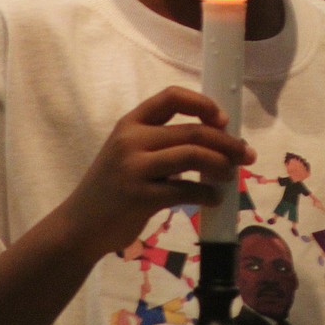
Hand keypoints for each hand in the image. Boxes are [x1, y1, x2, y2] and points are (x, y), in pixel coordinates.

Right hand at [57, 87, 255, 263]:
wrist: (77, 227)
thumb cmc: (110, 188)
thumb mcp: (127, 153)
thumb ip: (159, 142)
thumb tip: (215, 139)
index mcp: (130, 123)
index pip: (171, 97)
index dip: (203, 104)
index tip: (223, 119)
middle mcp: (131, 140)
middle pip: (192, 131)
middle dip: (226, 142)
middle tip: (246, 154)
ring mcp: (134, 168)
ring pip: (192, 156)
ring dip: (221, 164)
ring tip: (232, 175)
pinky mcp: (140, 197)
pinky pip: (185, 190)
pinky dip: (207, 194)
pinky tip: (214, 199)